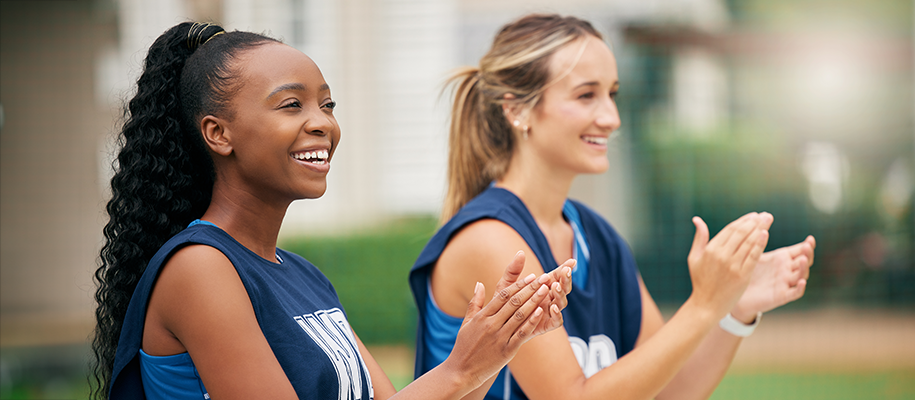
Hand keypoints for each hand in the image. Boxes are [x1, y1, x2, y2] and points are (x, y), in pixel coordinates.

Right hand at [445, 251, 557, 387]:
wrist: (461, 372)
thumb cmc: (464, 347)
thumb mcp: (466, 322)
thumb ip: (475, 302)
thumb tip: (479, 283)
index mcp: (482, 316)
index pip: (503, 295)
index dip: (518, 285)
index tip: (531, 276)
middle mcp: (491, 324)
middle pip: (514, 302)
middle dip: (530, 288)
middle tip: (544, 278)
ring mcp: (499, 337)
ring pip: (520, 315)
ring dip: (534, 301)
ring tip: (546, 290)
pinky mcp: (506, 350)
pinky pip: (521, 334)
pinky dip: (531, 322)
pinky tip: (541, 311)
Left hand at [491, 256, 573, 335]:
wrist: (495, 328)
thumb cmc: (501, 304)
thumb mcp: (505, 285)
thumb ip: (513, 270)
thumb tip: (520, 252)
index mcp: (541, 288)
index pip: (556, 276)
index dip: (564, 269)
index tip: (572, 261)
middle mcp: (547, 300)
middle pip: (563, 289)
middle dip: (566, 280)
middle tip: (565, 272)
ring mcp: (547, 313)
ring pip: (561, 303)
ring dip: (560, 294)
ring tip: (554, 286)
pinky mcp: (544, 326)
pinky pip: (556, 322)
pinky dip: (557, 314)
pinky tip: (552, 307)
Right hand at [686, 213, 772, 318]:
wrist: (706, 305)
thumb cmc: (700, 281)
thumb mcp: (695, 258)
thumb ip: (699, 238)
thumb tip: (697, 219)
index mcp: (711, 250)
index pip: (730, 230)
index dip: (743, 221)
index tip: (753, 215)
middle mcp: (722, 256)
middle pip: (741, 233)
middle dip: (755, 222)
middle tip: (765, 215)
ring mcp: (733, 266)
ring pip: (749, 242)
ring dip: (760, 229)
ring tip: (768, 220)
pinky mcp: (742, 276)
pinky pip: (753, 256)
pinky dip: (760, 244)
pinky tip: (765, 234)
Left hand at [731, 235, 815, 321]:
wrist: (737, 291)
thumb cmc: (747, 269)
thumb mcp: (754, 252)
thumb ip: (759, 239)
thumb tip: (761, 217)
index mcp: (783, 258)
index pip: (800, 250)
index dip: (807, 245)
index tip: (810, 239)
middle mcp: (788, 270)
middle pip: (804, 261)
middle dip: (808, 253)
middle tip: (807, 246)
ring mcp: (786, 283)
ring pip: (801, 276)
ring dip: (804, 268)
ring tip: (804, 260)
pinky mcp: (781, 296)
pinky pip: (794, 293)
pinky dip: (799, 288)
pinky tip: (801, 282)